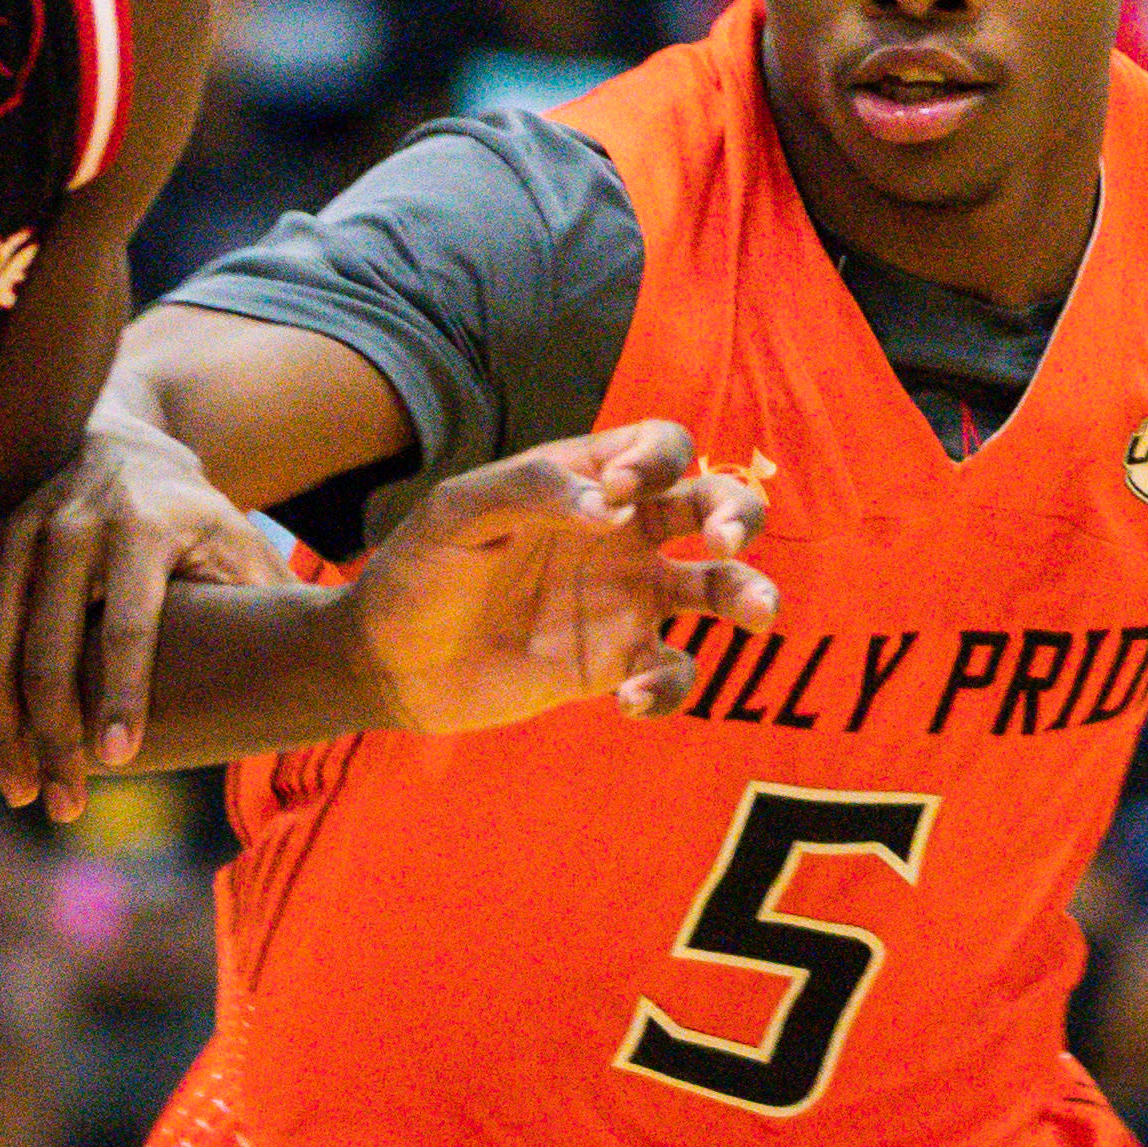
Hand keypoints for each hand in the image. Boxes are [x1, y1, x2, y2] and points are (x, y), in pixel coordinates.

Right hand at [0, 412, 270, 815]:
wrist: (122, 442)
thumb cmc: (194, 519)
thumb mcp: (240, 545)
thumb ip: (265, 604)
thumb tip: (321, 674)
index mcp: (146, 524)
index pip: (129, 622)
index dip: (123, 692)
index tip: (118, 759)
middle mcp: (74, 522)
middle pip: (49, 646)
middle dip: (53, 736)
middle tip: (64, 807)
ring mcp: (18, 532)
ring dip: (0, 728)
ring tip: (22, 791)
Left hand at [347, 421, 781, 737]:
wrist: (388, 660)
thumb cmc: (418, 570)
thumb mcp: (458, 513)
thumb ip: (532, 491)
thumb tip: (614, 509)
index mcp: (589, 480)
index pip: (660, 447)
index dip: (660, 459)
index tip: (622, 492)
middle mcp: (623, 534)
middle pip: (713, 506)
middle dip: (738, 513)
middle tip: (725, 540)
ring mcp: (626, 600)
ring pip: (718, 588)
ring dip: (749, 594)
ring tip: (759, 614)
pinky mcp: (615, 664)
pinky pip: (671, 672)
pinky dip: (666, 687)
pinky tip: (628, 699)